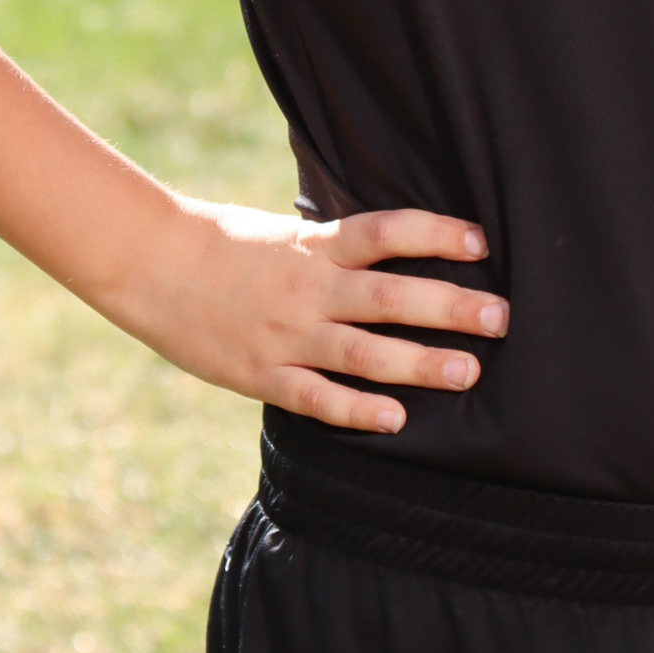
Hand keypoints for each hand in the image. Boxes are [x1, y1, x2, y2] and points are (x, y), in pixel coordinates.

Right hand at [131, 201, 507, 435]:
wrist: (153, 267)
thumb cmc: (228, 246)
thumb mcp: (288, 234)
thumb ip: (339, 247)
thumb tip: (401, 248)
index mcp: (316, 246)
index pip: (386, 232)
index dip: (434, 234)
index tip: (480, 242)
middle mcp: (308, 288)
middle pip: (389, 296)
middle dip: (449, 307)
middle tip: (501, 317)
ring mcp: (286, 334)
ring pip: (362, 351)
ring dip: (418, 362)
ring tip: (468, 371)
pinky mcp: (262, 374)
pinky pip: (316, 396)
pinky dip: (356, 410)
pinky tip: (396, 420)